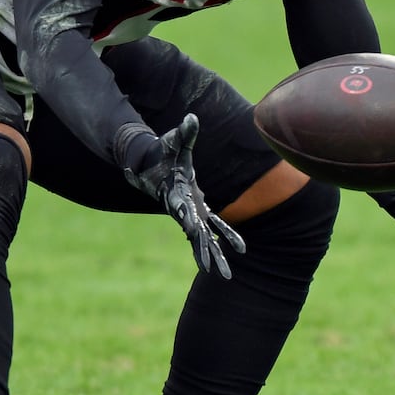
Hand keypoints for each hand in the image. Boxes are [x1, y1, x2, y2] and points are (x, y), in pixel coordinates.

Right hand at [123, 113, 245, 277]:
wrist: (153, 163)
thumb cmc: (163, 152)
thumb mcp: (173, 142)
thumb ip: (184, 133)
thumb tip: (192, 117)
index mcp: (176, 195)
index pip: (182, 211)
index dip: (189, 220)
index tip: (195, 232)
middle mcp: (184, 209)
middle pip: (195, 235)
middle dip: (205, 252)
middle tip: (213, 271)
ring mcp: (191, 212)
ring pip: (205, 238)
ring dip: (216, 255)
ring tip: (226, 276)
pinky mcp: (199, 210)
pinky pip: (216, 226)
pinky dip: (227, 236)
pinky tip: (240, 249)